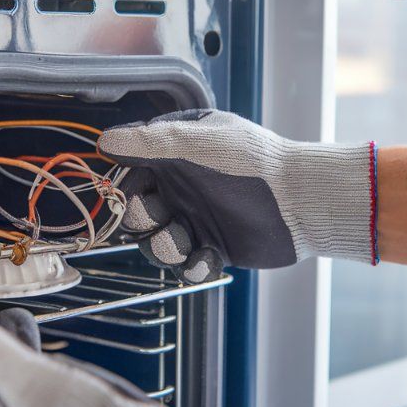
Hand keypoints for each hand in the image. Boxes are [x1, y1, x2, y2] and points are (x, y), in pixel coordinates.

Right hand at [99, 109, 375, 282]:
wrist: (301, 202)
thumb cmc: (253, 164)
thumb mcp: (197, 143)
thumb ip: (148, 142)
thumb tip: (105, 139)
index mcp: (177, 156)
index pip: (132, 175)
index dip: (126, 189)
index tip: (131, 194)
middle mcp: (184, 188)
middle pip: (138, 215)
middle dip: (145, 221)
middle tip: (165, 216)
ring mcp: (198, 219)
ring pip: (158, 245)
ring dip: (167, 246)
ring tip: (189, 241)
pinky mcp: (215, 248)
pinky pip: (188, 267)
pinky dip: (196, 265)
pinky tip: (212, 256)